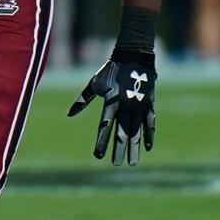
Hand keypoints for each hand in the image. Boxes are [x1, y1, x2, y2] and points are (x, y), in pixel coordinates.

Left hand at [67, 47, 157, 165]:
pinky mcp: (148, 104)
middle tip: (115, 164)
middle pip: (121, 132)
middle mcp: (125, 106)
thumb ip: (83, 100)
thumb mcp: (95, 84)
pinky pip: (149, 123)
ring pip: (136, 131)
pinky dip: (148, 135)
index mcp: (110, 102)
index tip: (98, 155)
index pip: (104, 126)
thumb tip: (69, 114)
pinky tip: (146, 147)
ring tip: (131, 162)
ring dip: (133, 148)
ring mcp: (138, 105)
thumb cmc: (110, 70)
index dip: (101, 142)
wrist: (133, 56)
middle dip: (118, 149)